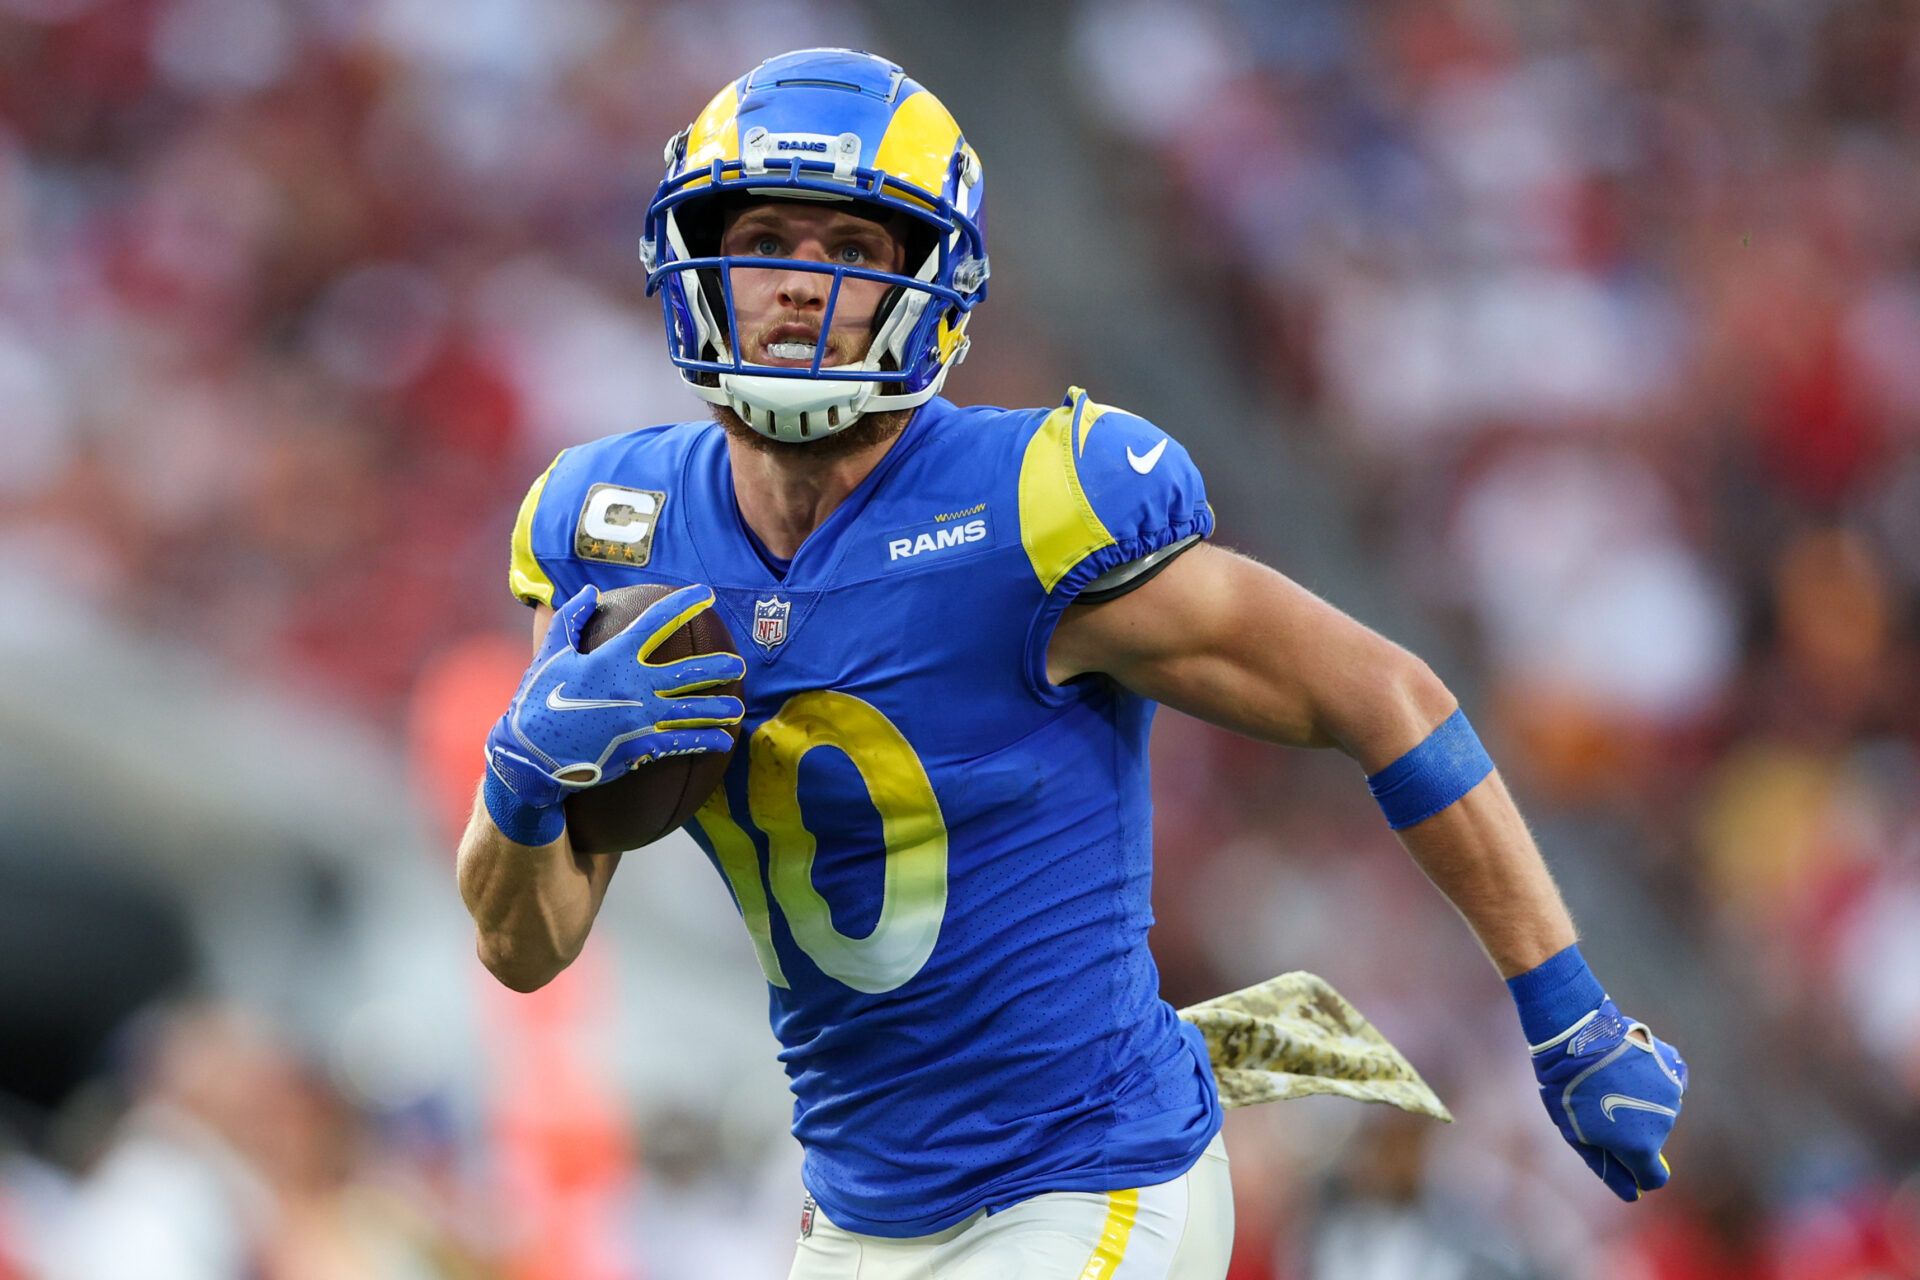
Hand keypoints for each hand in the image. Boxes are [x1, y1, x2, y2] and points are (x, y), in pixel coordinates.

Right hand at [486, 584, 745, 814]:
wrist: (530, 755)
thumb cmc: (538, 700)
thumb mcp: (550, 655)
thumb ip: (572, 620)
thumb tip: (590, 591)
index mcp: (612, 659)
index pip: (656, 623)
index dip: (683, 605)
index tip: (705, 594)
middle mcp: (632, 686)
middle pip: (687, 672)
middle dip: (717, 667)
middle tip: (739, 665)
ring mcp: (639, 719)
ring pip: (690, 711)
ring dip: (719, 709)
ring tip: (738, 708)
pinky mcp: (638, 748)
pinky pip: (679, 743)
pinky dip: (705, 742)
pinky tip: (724, 741)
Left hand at [1529, 999, 1686, 1200]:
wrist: (1578, 1035)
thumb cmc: (1570, 1088)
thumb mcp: (1578, 1134)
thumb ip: (1608, 1168)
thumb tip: (1632, 1193)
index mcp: (1641, 1146)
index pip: (1654, 1177)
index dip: (1638, 1173)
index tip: (1622, 1159)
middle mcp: (1665, 1122)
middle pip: (1652, 1138)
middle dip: (1632, 1130)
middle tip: (1600, 1104)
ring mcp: (1672, 1092)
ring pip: (1659, 1108)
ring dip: (1641, 1101)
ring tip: (1610, 1080)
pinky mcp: (1673, 1065)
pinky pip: (1667, 1081)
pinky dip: (1652, 1078)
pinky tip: (1628, 1066)